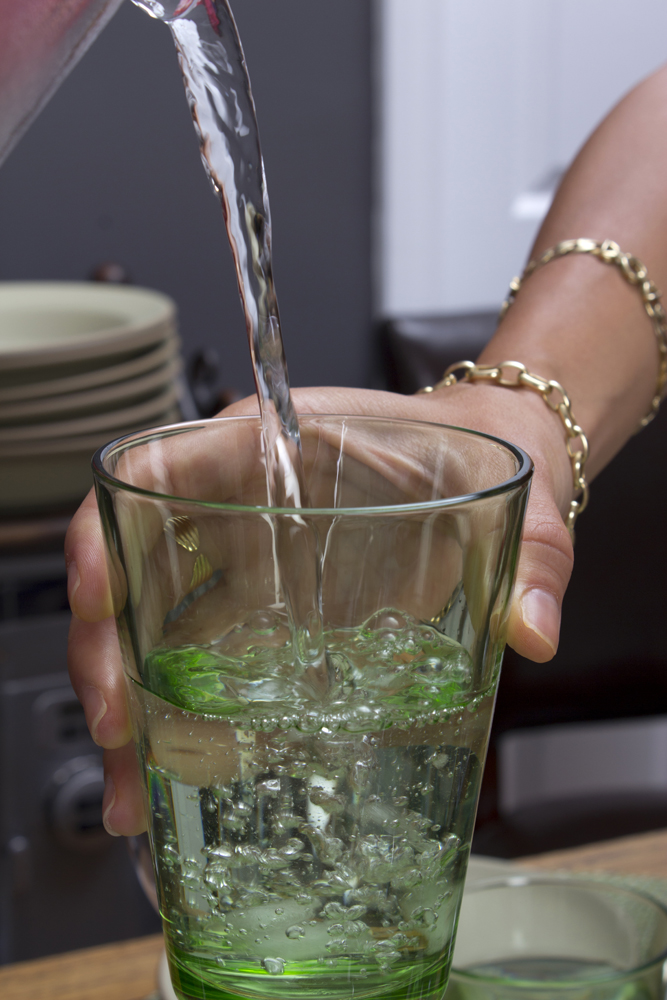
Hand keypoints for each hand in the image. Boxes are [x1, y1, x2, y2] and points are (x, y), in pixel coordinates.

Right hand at [65, 383, 573, 835]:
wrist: (488, 461)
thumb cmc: (478, 452)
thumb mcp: (511, 494)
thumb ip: (531, 556)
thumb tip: (532, 631)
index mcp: (272, 448)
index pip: (158, 473)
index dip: (107, 534)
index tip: (97, 599)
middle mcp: (241, 501)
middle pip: (135, 567)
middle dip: (109, 651)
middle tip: (122, 732)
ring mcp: (248, 556)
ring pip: (154, 619)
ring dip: (135, 700)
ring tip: (138, 785)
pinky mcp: (266, 602)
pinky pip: (201, 649)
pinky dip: (183, 706)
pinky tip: (186, 767)